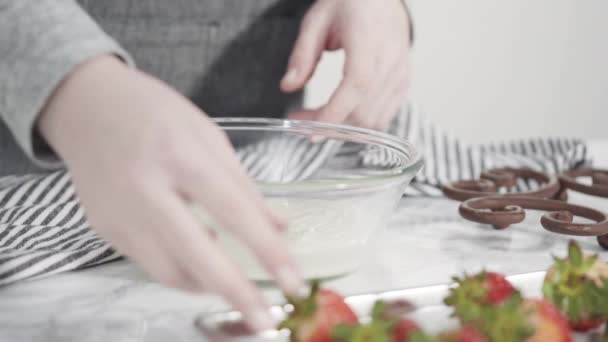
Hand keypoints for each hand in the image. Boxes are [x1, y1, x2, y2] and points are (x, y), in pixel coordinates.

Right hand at [38, 55, 303, 330]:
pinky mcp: (105, 230)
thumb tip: (279, 228)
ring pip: (169, 272)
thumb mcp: (208, 136)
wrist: (87, 106)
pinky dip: (181, 271)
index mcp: (181, 156)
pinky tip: (198, 258)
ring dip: (209, 285)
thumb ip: (244, 186)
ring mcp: (120, 214)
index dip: (267, 250)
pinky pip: (150, 264)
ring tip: (233, 282)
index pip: (232, 211)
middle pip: (196, 254)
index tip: (294, 281)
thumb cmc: (155, 112)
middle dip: (236, 293)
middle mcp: (146, 189)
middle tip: (266, 320)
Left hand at [281, 0, 411, 129]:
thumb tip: (288, 86)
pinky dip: (363, 123)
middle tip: (302, 120)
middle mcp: (391, 59)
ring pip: (375, 119)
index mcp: (369, 39)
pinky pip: (386, 115)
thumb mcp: (317, 20)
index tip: (310, 129)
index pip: (357, 85)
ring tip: (319, 118)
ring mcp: (401, 73)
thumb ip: (302, 54)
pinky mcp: (404, 81)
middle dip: (331, 125)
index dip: (335, 112)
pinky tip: (343, 114)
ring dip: (345, 127)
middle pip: (364, 110)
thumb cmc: (351, 2)